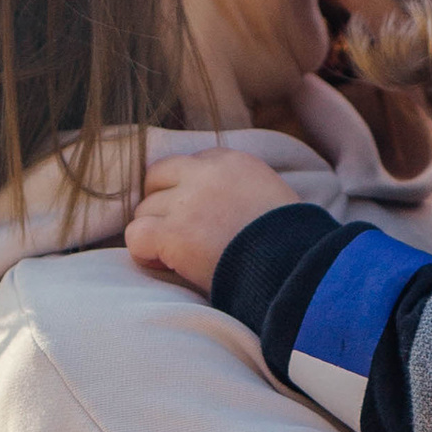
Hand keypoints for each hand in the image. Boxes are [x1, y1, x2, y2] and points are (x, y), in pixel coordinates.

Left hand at [124, 149, 295, 296]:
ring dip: (155, 233)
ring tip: (176, 256)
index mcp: (232, 161)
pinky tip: (164, 264)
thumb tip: (218, 207)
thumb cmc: (291, 244)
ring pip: (144, 210)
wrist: (296, 269)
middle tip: (176, 234)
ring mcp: (186, 203)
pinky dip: (144, 252)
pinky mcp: (173, 234)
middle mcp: (205, 174)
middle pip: (157, 178)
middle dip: (161, 205)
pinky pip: (136, 236)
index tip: (198, 218)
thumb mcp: (271, 197)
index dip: (185, 192)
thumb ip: (239, 190)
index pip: (188, 165)